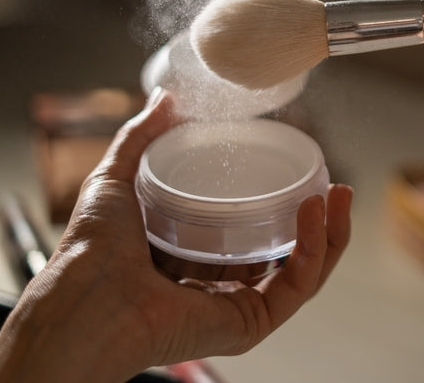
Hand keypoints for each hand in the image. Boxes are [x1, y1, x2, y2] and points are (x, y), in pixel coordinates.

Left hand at [0, 88, 351, 382]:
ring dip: (331, 233)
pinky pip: (296, 288)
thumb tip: (166, 98)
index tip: (308, 174)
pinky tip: (315, 214)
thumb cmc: (89, 252)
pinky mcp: (248, 324)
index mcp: (196, 260)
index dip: (288, 206)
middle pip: (291, 256)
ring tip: (339, 194)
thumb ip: (141, 136)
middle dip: (325, 223)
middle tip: (338, 186)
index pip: (256, 236)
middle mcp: (222, 288)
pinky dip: (314, 250)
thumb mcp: (117, 177)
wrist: (84, 295)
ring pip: (305, 273)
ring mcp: (238, 307)